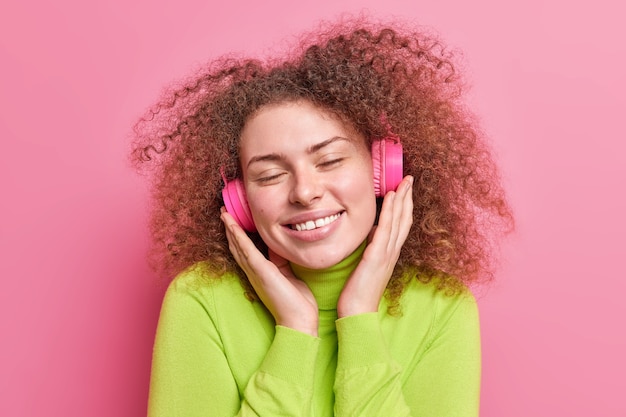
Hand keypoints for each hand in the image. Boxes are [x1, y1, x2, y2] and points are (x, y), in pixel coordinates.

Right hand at [221, 209, 318, 335]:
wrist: (299, 321)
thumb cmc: (296, 302)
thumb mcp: (288, 275)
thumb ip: (281, 262)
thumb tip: (278, 248)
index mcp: (260, 273)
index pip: (245, 251)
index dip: (238, 236)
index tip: (234, 221)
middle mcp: (254, 272)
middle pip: (237, 247)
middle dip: (230, 229)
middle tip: (223, 212)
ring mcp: (256, 272)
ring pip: (238, 246)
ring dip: (230, 229)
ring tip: (224, 214)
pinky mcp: (262, 272)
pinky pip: (247, 251)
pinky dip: (239, 237)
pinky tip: (232, 226)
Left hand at [337, 175, 413, 317]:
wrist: (357, 313)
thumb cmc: (358, 293)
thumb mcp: (367, 265)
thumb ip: (372, 249)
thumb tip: (372, 232)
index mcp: (389, 254)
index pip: (400, 225)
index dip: (404, 206)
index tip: (405, 188)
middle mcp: (391, 252)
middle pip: (404, 219)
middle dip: (408, 197)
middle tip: (410, 178)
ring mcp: (385, 254)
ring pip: (398, 221)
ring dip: (402, 200)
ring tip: (404, 182)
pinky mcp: (376, 257)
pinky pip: (385, 230)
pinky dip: (390, 213)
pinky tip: (391, 198)